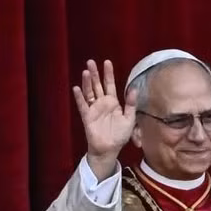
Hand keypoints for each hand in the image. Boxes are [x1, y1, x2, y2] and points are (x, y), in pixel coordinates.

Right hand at [72, 59, 137, 180]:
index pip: (110, 85)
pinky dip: (79, 97)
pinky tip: (76, 88)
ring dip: (87, 82)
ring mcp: (94, 109)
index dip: (108, 74)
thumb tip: (133, 89)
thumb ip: (131, 105)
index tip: (107, 62)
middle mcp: (102, 103)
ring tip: (86, 71)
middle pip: (97, 85)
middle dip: (95, 74)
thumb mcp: (130, 119)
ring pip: (89, 92)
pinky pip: (82, 105)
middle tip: (91, 61)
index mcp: (113, 103)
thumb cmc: (120, 135)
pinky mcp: (87, 116)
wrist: (110, 149)